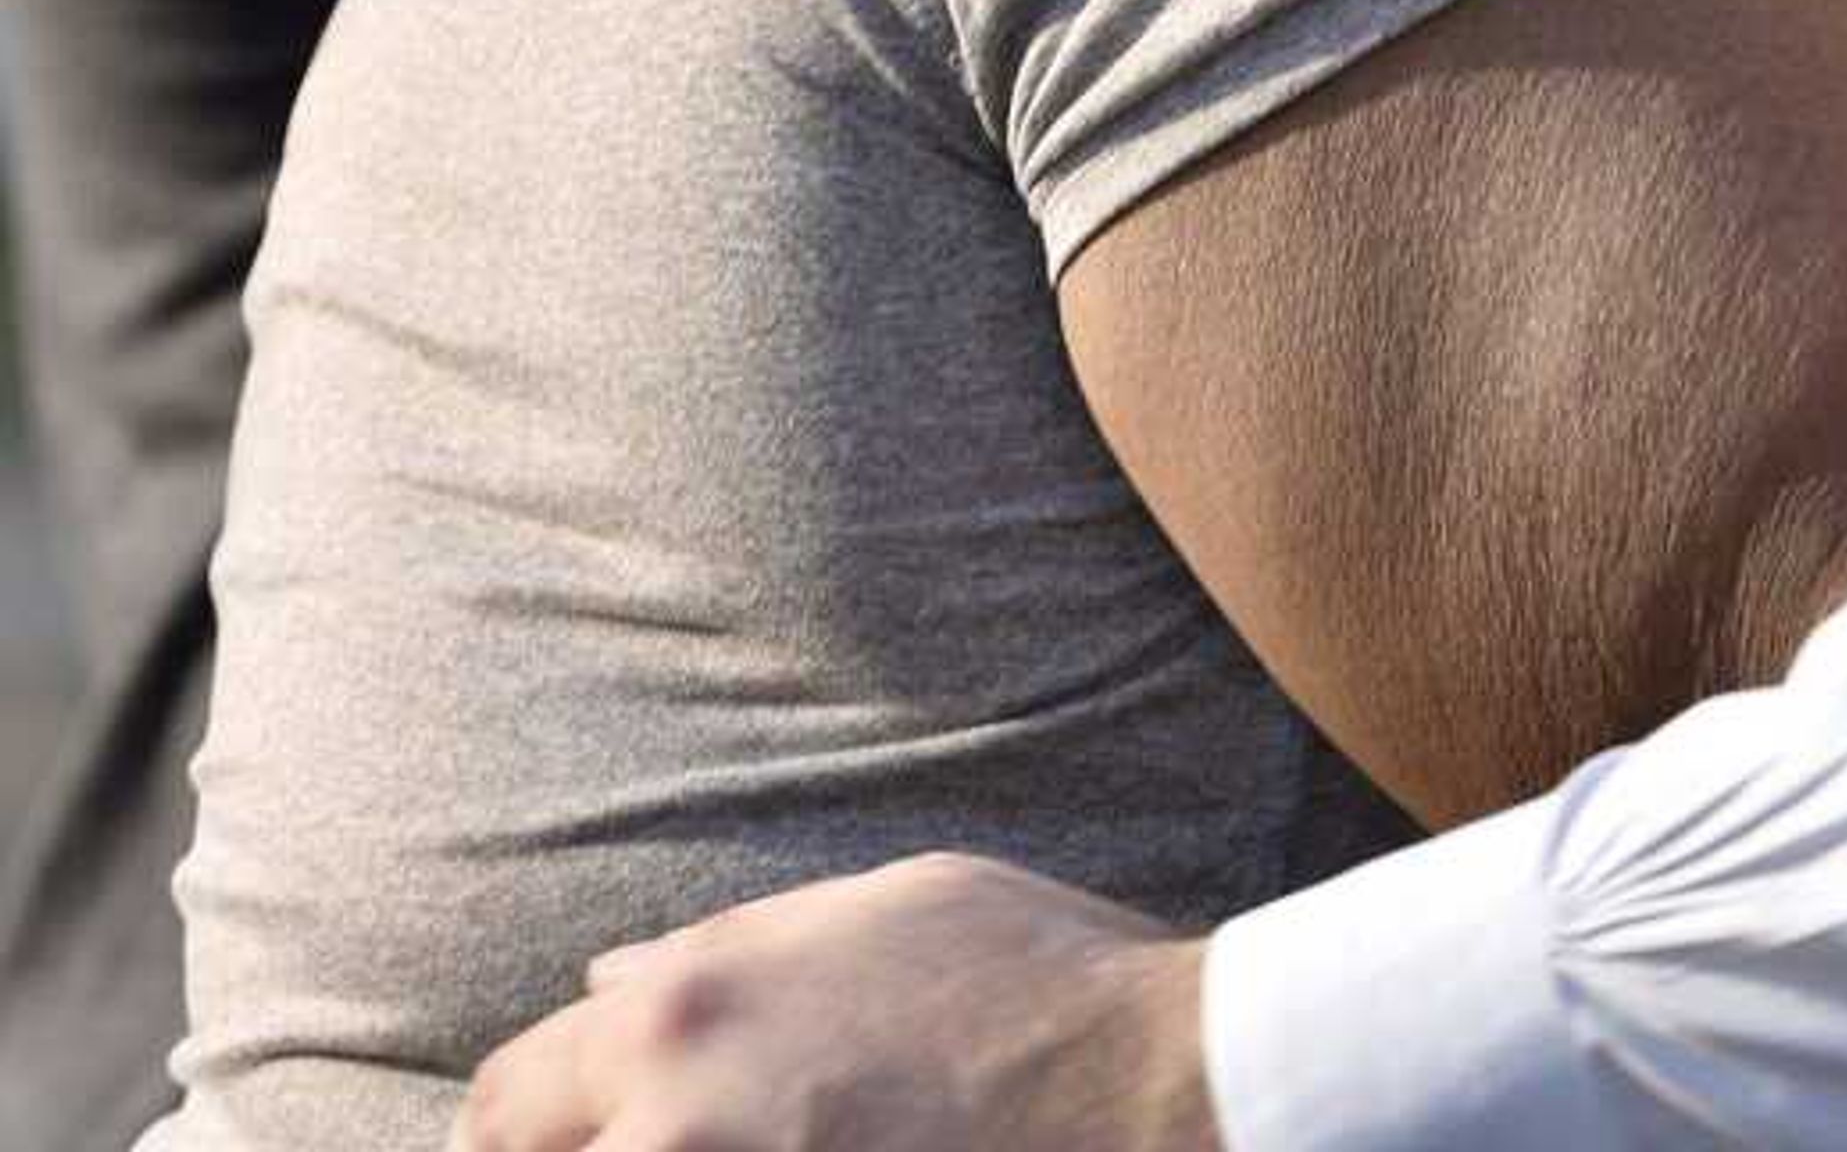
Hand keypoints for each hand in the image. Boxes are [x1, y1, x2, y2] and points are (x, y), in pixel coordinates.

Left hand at [454, 856, 1212, 1151]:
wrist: (1151, 1084)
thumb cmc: (1027, 973)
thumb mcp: (878, 907)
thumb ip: (725, 946)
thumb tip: (602, 984)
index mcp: (680, 1013)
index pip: (508, 1103)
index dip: (520, 1130)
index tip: (554, 1141)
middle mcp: (675, 1126)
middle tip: (652, 1150)